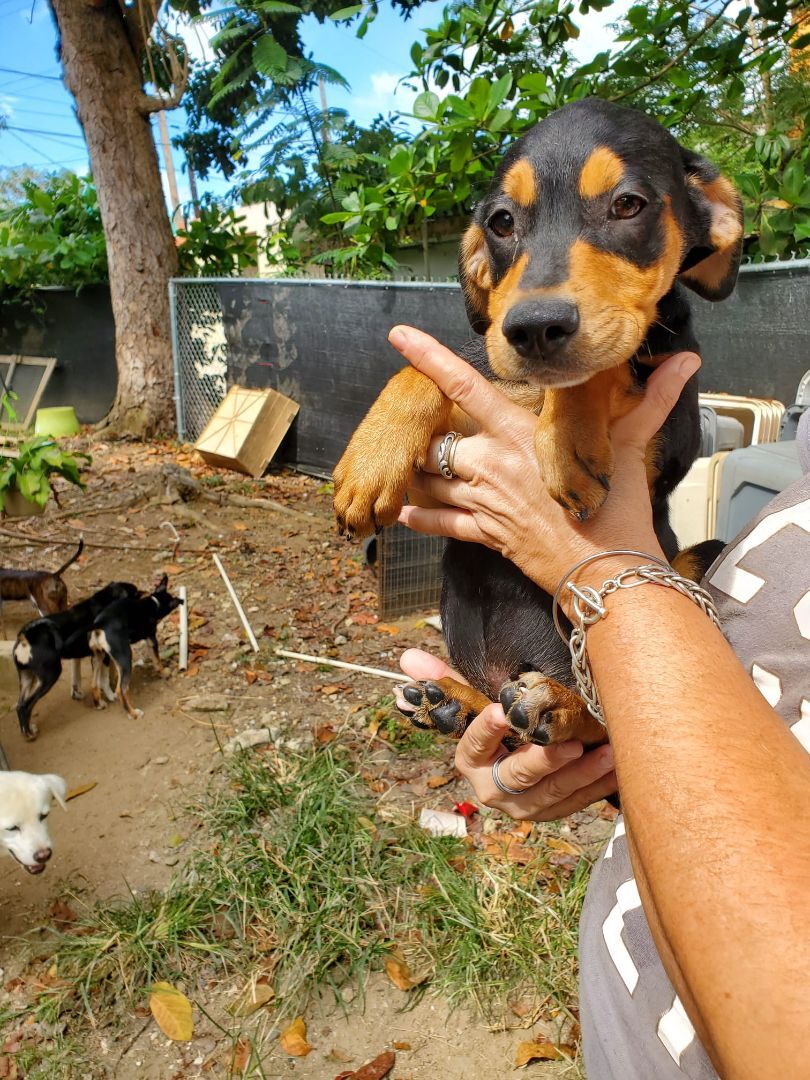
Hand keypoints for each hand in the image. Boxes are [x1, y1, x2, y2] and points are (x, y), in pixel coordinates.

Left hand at [389, 325, 700, 596]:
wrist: (607, 570)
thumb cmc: (619, 508)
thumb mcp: (632, 447)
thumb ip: (652, 400)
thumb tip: (689, 362)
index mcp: (520, 434)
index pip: (466, 386)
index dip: (430, 357)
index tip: (399, 336)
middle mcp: (492, 464)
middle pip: (438, 438)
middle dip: (430, 433)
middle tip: (430, 427)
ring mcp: (484, 501)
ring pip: (432, 479)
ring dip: (420, 472)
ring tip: (413, 465)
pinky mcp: (486, 534)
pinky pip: (441, 524)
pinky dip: (421, 519)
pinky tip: (404, 513)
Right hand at [400, 649, 616, 820]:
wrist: (513, 766)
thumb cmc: (496, 727)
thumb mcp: (471, 705)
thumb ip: (444, 683)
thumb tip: (405, 658)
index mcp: (471, 761)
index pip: (475, 746)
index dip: (487, 730)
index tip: (501, 711)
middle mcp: (495, 789)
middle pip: (519, 778)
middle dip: (545, 763)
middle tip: (570, 744)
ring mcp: (525, 806)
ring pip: (554, 795)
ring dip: (582, 776)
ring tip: (606, 753)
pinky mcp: (553, 811)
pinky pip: (578, 803)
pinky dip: (599, 786)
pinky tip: (618, 767)